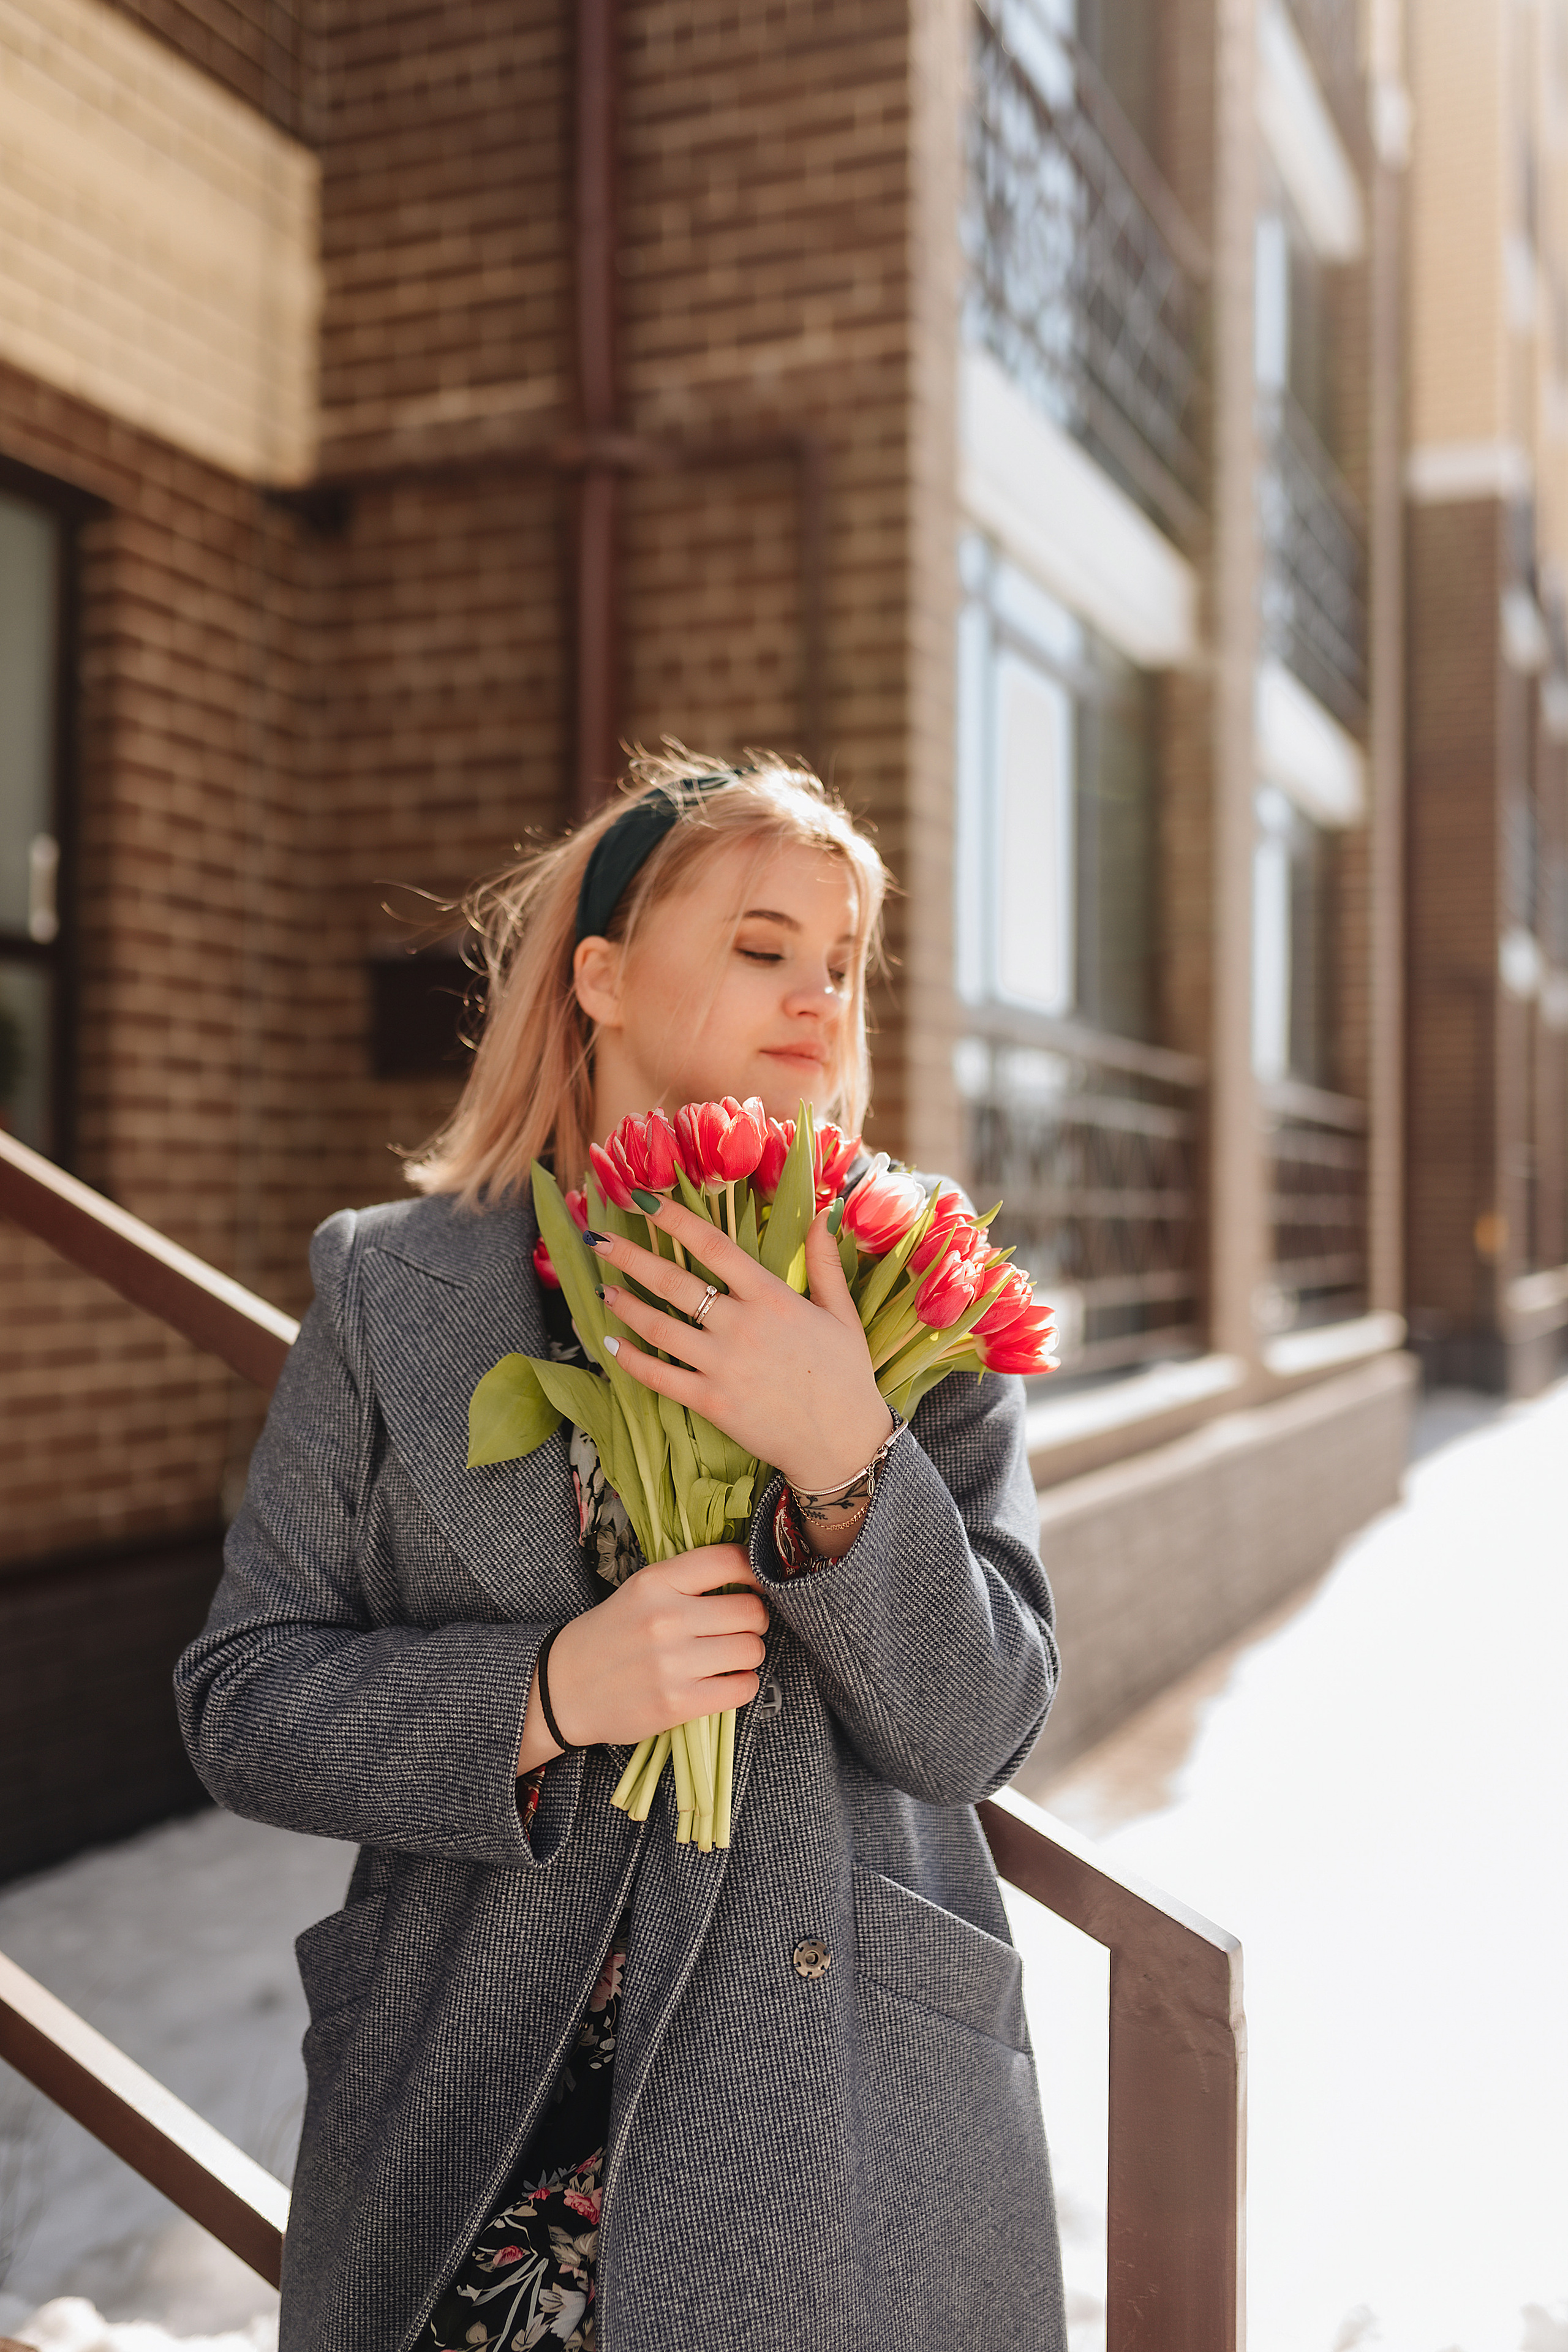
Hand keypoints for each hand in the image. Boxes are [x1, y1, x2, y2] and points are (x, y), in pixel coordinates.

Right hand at [517, 1543, 768, 1769]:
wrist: (563, 1689)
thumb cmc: (610, 1636)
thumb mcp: (639, 1591)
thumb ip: (687, 1580)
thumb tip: (750, 1575)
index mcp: (655, 1582)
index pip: (729, 1560)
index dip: (756, 1571)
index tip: (757, 1584)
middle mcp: (665, 1618)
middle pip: (750, 1610)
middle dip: (754, 1621)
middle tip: (739, 1629)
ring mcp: (672, 1663)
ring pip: (752, 1650)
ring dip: (750, 1655)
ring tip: (729, 1657)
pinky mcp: (677, 1703)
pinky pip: (743, 1688)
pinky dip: (742, 1685)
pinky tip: (724, 1682)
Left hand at [585, 1196, 894, 1492]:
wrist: (844, 1443)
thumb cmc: (845, 1375)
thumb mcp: (843, 1312)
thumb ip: (825, 1263)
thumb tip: (823, 1214)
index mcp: (772, 1297)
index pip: (714, 1246)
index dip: (675, 1220)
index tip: (645, 1200)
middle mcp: (741, 1325)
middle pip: (674, 1282)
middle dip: (630, 1256)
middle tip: (598, 1240)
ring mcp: (723, 1365)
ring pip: (660, 1328)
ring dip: (626, 1306)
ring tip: (604, 1290)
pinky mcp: (712, 1402)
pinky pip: (660, 1378)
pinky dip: (632, 1361)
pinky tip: (612, 1346)